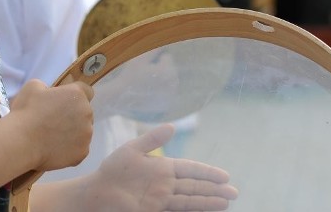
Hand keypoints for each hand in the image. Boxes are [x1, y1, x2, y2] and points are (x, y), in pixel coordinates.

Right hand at [10, 79, 94, 171]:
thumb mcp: (33, 87)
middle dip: (73, 115)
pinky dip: (69, 149)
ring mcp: (86, 135)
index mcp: (77, 95)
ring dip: (72, 132)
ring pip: (83, 132)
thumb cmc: (26, 112)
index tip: (63, 102)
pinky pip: (78, 148)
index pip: (87, 91)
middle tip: (53, 122)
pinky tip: (54, 149)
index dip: (75, 96)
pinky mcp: (82, 152)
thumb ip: (47, 87)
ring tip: (52, 137)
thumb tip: (49, 94)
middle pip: (85, 112)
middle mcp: (87, 113)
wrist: (21, 142)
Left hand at [84, 123, 237, 210]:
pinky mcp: (155, 211)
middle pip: (195, 186)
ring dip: (208, 201)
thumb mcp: (131, 150)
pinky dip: (193, 209)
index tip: (225, 176)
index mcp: (162, 167)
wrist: (96, 194)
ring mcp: (162, 199)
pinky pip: (179, 209)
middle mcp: (165, 184)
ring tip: (226, 203)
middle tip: (234, 192)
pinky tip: (204, 210)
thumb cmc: (112, 170)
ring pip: (190, 200)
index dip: (207, 172)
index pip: (190, 169)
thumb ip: (152, 139)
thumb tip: (173, 126)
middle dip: (214, 189)